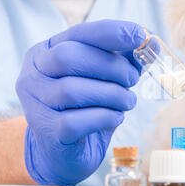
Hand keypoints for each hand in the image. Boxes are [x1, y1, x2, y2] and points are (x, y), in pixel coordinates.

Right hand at [16, 20, 145, 185]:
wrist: (66, 152)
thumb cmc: (88, 108)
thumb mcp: (106, 78)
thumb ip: (125, 59)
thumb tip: (151, 41)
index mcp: (46, 52)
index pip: (77, 34)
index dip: (110, 33)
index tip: (139, 35)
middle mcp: (33, 74)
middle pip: (68, 57)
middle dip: (111, 66)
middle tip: (133, 79)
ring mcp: (36, 104)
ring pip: (72, 90)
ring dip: (113, 94)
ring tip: (127, 101)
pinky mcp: (47, 132)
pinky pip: (77, 121)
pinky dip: (105, 117)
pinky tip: (115, 118)